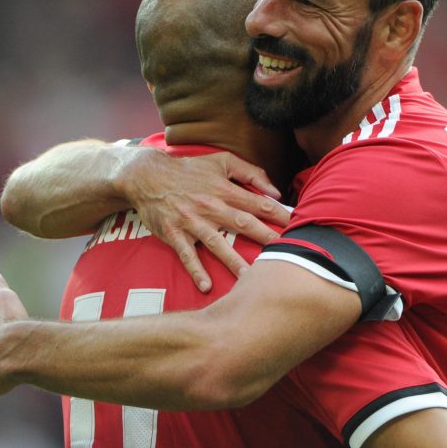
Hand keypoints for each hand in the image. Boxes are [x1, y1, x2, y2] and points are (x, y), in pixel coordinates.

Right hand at [119, 151, 290, 291]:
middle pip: (244, 224)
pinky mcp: (174, 234)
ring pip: (217, 244)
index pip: (258, 204)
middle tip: (287, 254)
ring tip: (251, 278)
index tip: (298, 226)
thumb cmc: (190, 169)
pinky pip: (187, 255)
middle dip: (267, 238)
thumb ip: (251, 172)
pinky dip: (196, 270)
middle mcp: (211, 207)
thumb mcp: (221, 161)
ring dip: (234, 261)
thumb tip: (275, 190)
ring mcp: (192, 222)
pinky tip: (206, 287)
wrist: (148, 176)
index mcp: (225, 189)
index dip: (279, 214)